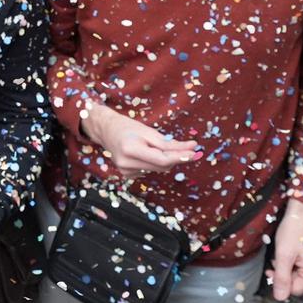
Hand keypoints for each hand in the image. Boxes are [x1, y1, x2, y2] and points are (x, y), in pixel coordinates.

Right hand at [81, 103, 201, 175]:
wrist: (106, 131)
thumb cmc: (128, 127)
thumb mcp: (148, 131)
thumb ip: (168, 143)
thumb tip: (191, 149)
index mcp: (130, 150)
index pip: (162, 159)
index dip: (180, 157)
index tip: (195, 152)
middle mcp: (126, 164)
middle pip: (162, 166)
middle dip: (175, 157)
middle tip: (186, 147)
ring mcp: (125, 172)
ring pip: (158, 170)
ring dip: (164, 160)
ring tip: (153, 146)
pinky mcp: (127, 175)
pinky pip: (150, 171)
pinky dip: (154, 163)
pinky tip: (144, 154)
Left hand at [268, 199, 302, 300]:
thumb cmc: (293, 231)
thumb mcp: (284, 255)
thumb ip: (282, 278)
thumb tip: (279, 298)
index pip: (295, 289)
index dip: (281, 281)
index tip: (271, 269)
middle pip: (297, 283)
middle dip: (284, 274)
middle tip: (275, 261)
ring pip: (299, 277)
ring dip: (287, 269)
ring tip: (282, 255)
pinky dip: (293, 265)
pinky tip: (289, 254)